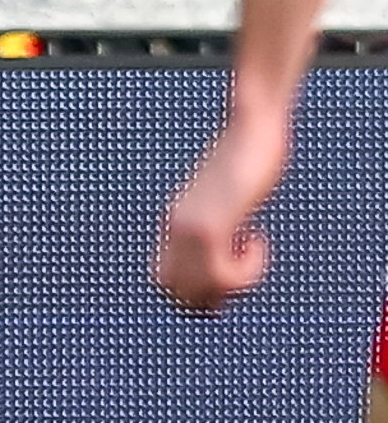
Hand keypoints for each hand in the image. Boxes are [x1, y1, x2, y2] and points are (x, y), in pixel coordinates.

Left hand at [155, 109, 290, 312]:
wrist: (251, 126)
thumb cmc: (247, 155)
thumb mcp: (225, 194)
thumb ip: (218, 218)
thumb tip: (227, 241)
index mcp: (173, 220)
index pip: (163, 279)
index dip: (194, 289)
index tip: (225, 268)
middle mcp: (174, 227)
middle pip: (174, 293)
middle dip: (211, 296)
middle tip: (241, 271)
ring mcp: (189, 227)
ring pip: (198, 291)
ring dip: (231, 285)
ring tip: (253, 254)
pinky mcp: (210, 224)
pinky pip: (221, 273)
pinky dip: (245, 272)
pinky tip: (257, 240)